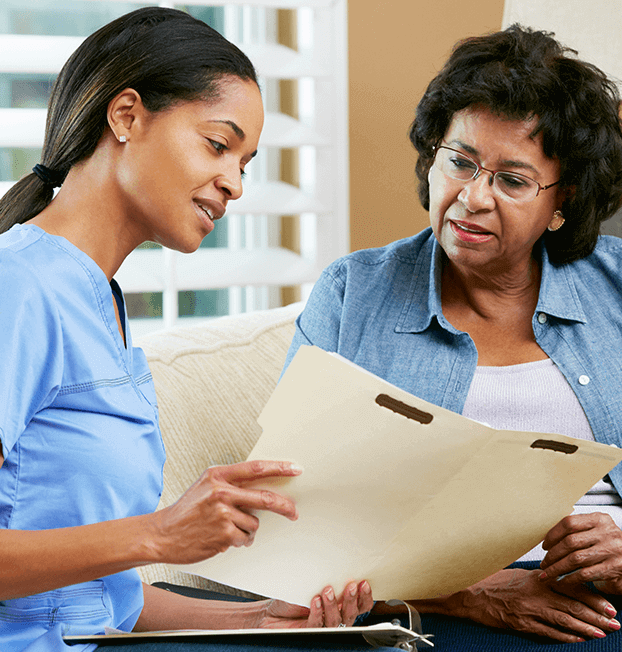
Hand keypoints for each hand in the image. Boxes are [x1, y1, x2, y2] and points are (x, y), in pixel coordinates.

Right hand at [149, 460, 301, 563]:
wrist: (162, 534)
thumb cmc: (186, 511)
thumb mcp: (205, 486)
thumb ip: (230, 482)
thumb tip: (261, 485)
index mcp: (217, 475)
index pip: (256, 468)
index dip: (279, 468)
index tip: (295, 469)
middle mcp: (221, 492)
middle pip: (264, 497)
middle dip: (284, 506)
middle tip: (293, 512)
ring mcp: (223, 514)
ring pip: (254, 523)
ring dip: (248, 530)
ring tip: (228, 529)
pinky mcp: (224, 534)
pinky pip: (245, 538)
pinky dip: (239, 541)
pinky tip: (223, 538)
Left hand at [256, 581, 373, 628]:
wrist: (271, 613)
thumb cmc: (294, 596)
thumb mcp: (312, 582)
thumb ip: (324, 577)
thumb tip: (333, 559)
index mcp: (340, 605)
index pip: (360, 605)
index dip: (365, 596)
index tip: (363, 582)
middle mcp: (334, 616)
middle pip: (351, 614)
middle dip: (352, 600)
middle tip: (350, 586)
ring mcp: (322, 625)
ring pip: (336, 621)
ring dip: (333, 605)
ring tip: (327, 590)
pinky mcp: (308, 632)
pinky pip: (317, 624)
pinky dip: (317, 612)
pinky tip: (315, 601)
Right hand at [456, 568, 618, 642]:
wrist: (471, 592)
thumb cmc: (495, 582)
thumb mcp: (520, 576)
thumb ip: (541, 580)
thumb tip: (562, 584)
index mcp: (537, 578)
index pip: (571, 587)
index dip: (592, 597)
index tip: (608, 605)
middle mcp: (535, 592)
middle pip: (572, 604)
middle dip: (596, 615)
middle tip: (615, 622)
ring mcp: (529, 608)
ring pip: (564, 618)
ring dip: (586, 627)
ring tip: (603, 633)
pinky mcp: (521, 623)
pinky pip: (548, 631)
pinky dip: (566, 636)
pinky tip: (579, 640)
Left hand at [539, 513, 621, 593]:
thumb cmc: (606, 544)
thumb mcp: (596, 529)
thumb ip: (577, 529)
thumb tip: (547, 537)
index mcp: (599, 519)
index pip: (569, 523)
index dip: (553, 534)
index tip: (545, 545)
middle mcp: (607, 533)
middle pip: (570, 542)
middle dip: (553, 554)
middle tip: (544, 562)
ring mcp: (612, 551)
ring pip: (576, 559)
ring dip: (558, 568)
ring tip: (547, 573)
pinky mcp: (614, 568)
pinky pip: (585, 574)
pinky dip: (570, 578)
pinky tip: (561, 580)